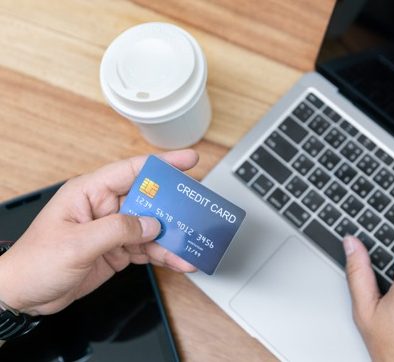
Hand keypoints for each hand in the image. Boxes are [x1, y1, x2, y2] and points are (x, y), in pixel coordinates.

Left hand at [0, 150, 198, 315]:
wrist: (23, 296)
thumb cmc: (34, 263)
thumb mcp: (77, 244)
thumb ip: (118, 230)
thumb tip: (152, 224)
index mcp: (91, 192)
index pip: (133, 170)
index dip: (163, 164)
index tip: (189, 161)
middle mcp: (105, 207)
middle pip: (149, 200)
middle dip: (175, 206)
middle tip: (199, 211)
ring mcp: (113, 230)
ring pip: (152, 228)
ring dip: (173, 238)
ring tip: (192, 246)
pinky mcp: (118, 250)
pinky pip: (148, 249)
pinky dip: (165, 255)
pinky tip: (179, 261)